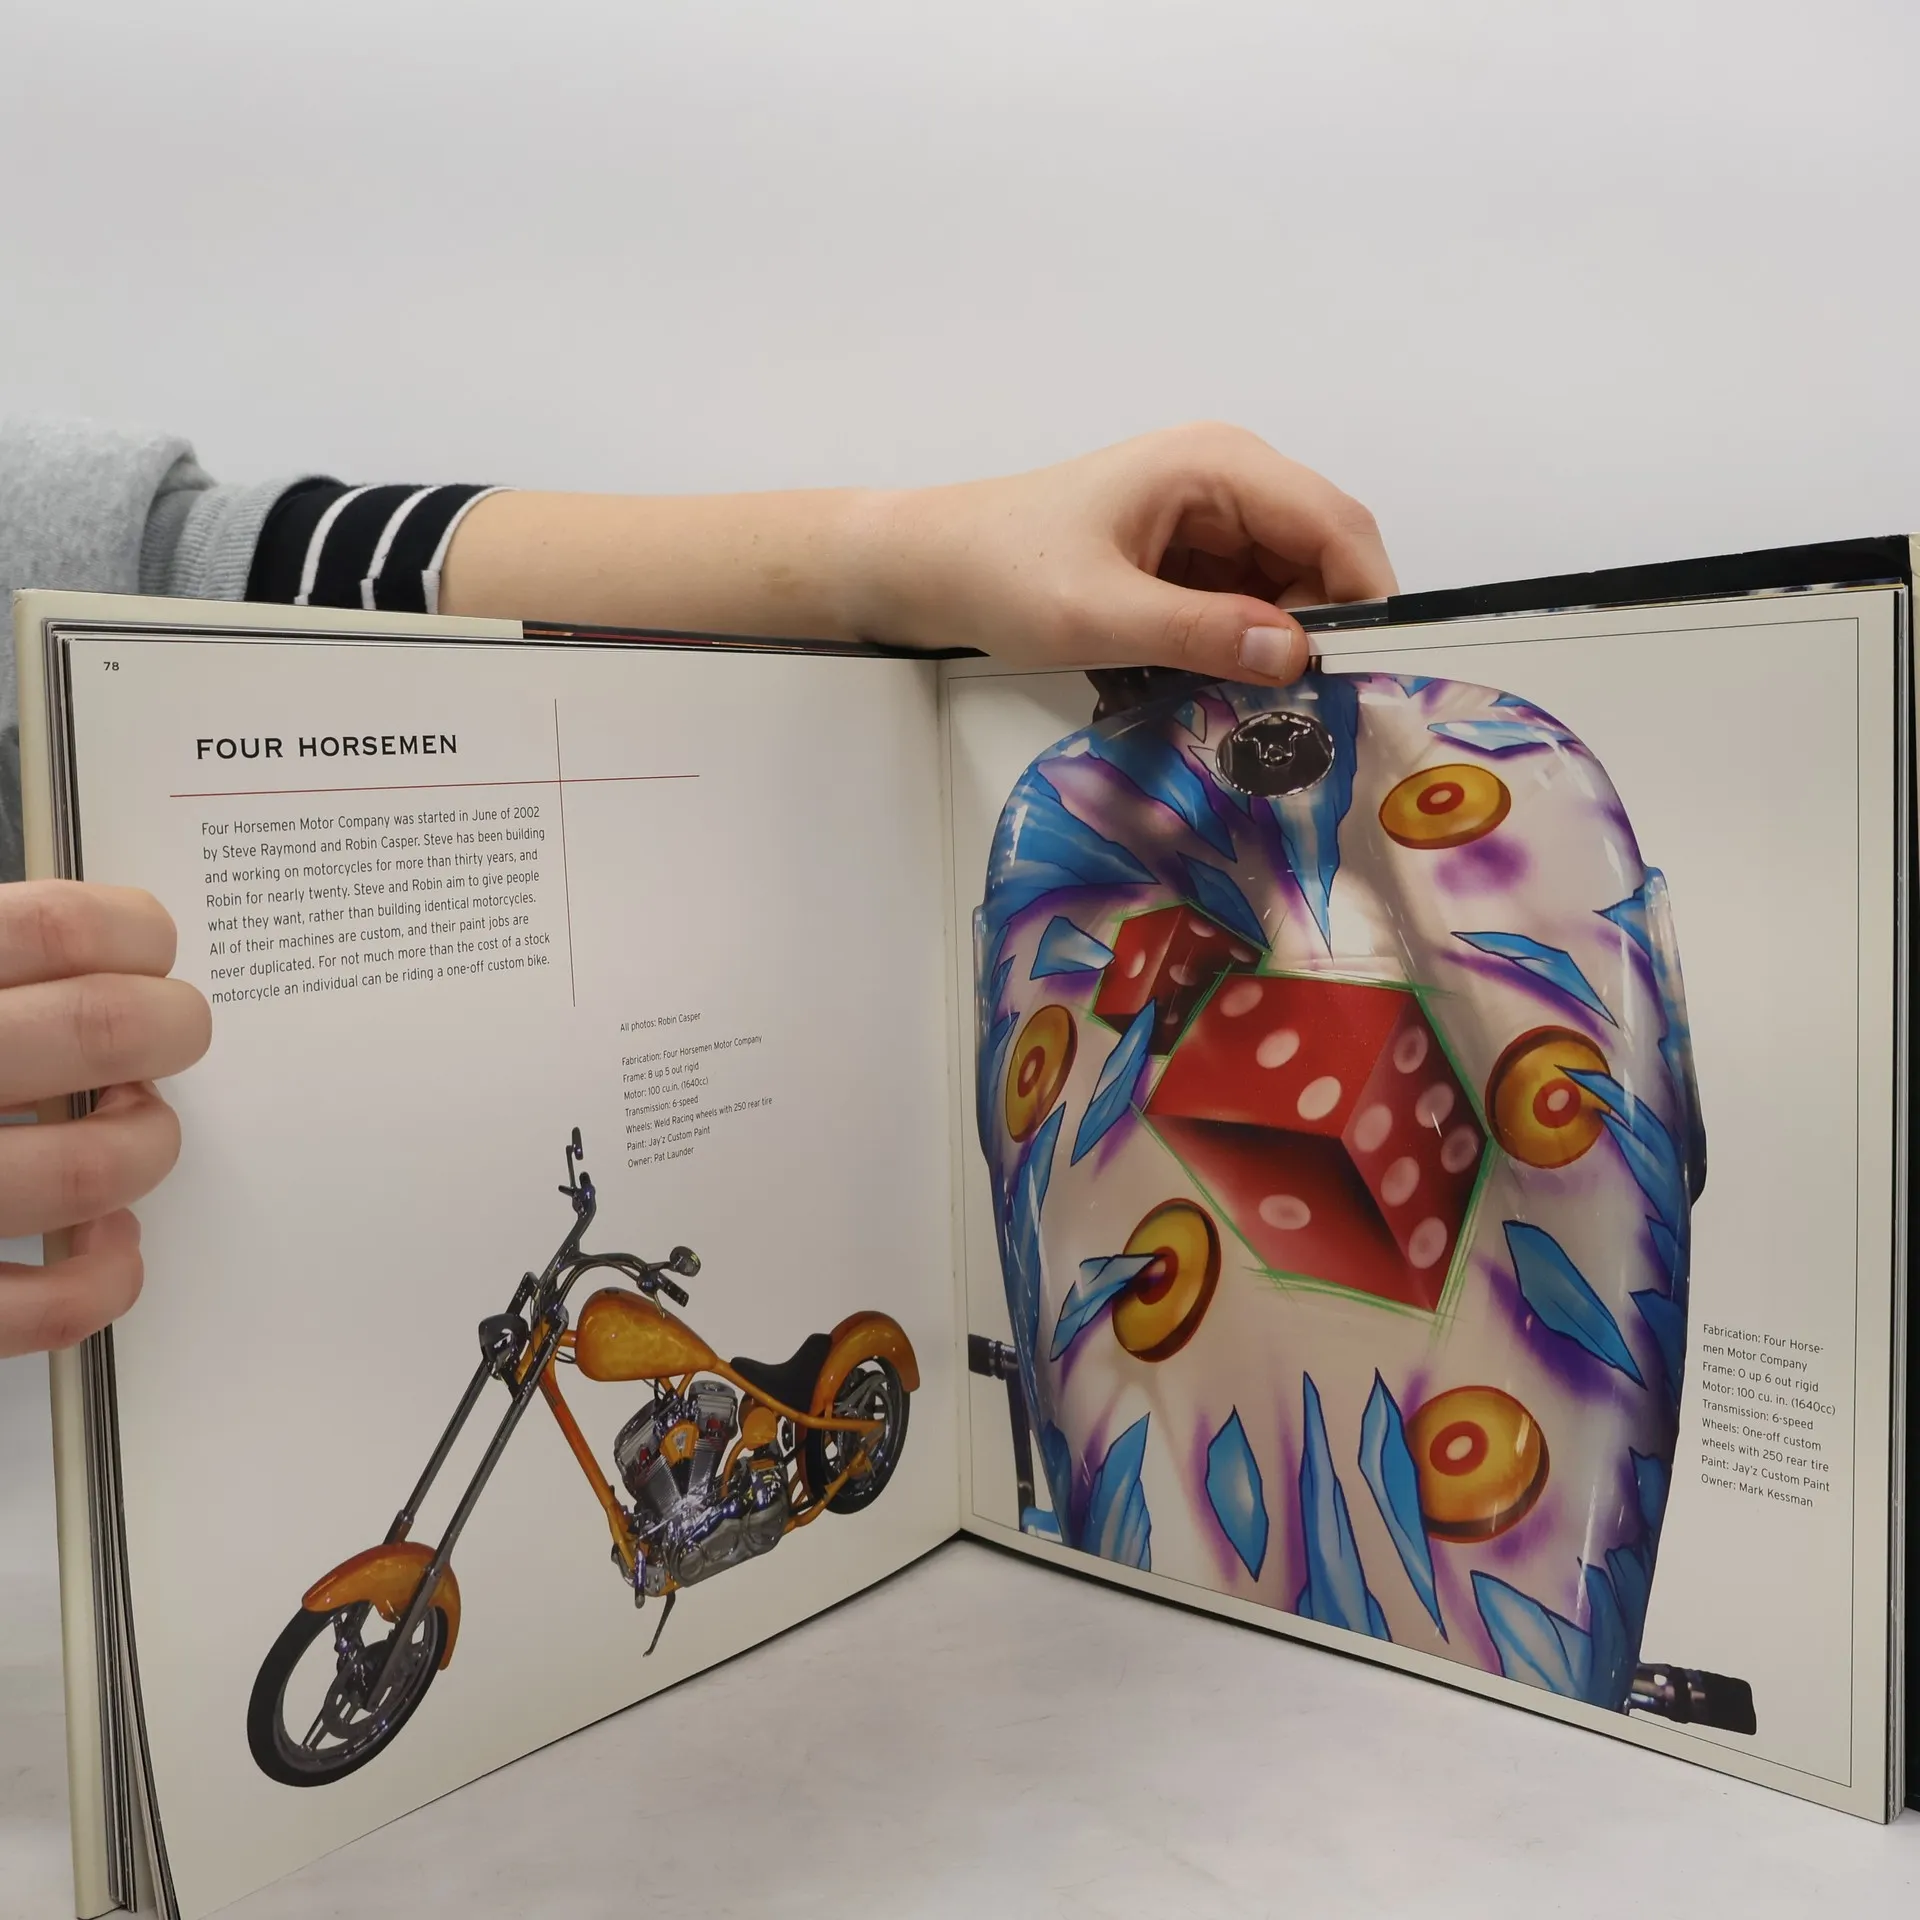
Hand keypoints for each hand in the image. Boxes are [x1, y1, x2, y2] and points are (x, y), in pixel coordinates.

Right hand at [0, 883, 210, 1355]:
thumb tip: (77, 944)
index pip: (50, 929)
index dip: (131, 932)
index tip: (149, 947)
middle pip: (100, 1030)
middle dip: (171, 1027)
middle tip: (171, 1032)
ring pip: (92, 1169)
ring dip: (147, 1146)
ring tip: (134, 1128)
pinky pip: (40, 1308)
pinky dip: (104, 1278)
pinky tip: (106, 1242)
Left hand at [858, 422, 1396, 682]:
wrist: (932, 566)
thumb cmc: (999, 570)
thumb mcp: (1096, 614)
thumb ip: (1196, 633)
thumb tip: (1292, 654)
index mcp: (1216, 466)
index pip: (1336, 524)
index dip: (1365, 599)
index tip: (1365, 676)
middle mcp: (1228, 479)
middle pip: (1324, 556)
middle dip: (1322, 629)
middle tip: (1302, 707)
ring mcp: (1212, 517)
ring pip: (1292, 587)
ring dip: (1281, 646)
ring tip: (1250, 703)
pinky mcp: (1192, 555)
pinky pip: (1250, 603)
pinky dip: (1245, 646)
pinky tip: (1216, 685)